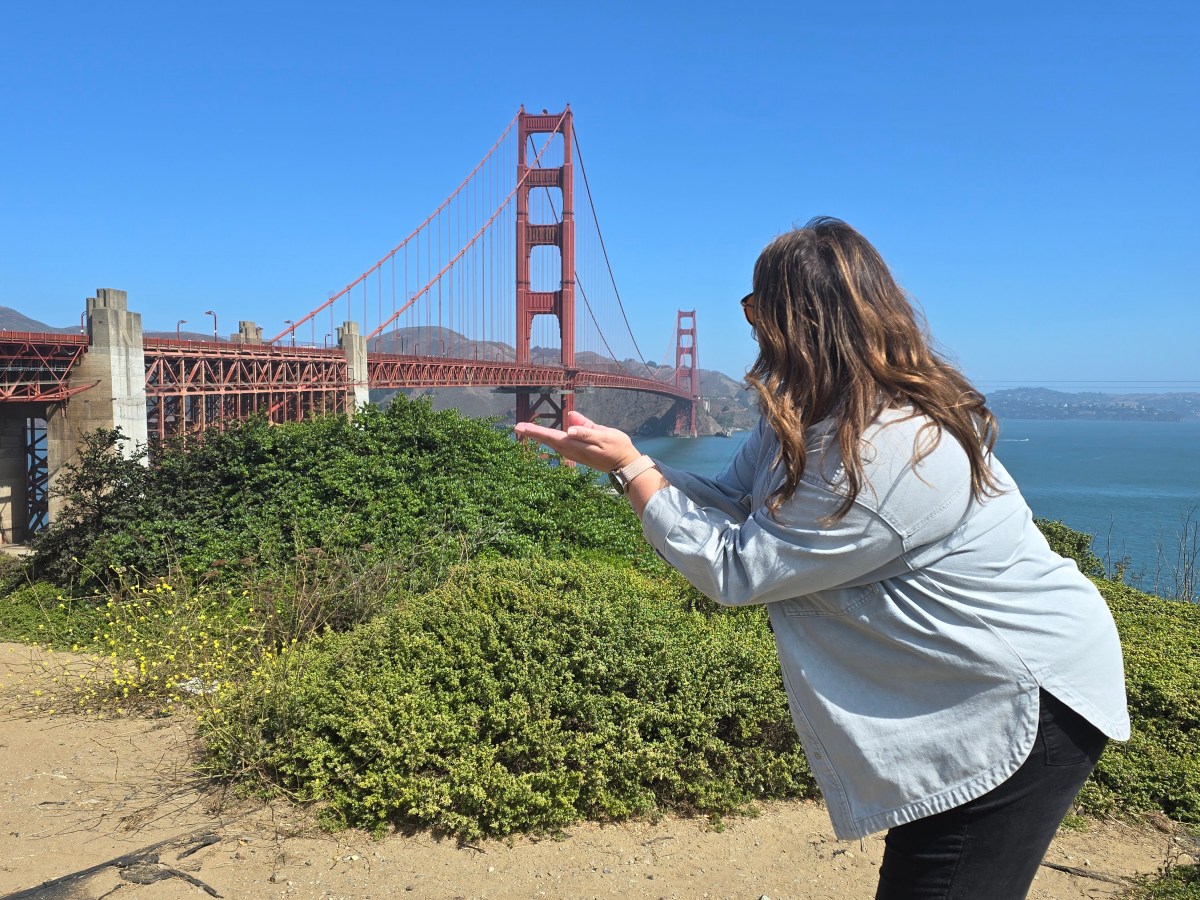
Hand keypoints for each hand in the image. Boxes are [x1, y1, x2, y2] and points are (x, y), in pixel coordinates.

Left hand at [514, 411, 639, 471]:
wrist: (626, 466)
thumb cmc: (618, 448)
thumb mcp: (605, 436)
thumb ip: (587, 431)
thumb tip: (569, 426)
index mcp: (575, 444)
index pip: (551, 435)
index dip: (535, 431)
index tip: (520, 427)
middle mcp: (572, 451)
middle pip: (548, 440)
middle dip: (533, 433)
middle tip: (516, 427)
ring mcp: (575, 454)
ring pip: (553, 443)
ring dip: (539, 437)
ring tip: (527, 430)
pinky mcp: (579, 454)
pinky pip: (560, 446)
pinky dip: (550, 440)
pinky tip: (547, 437)